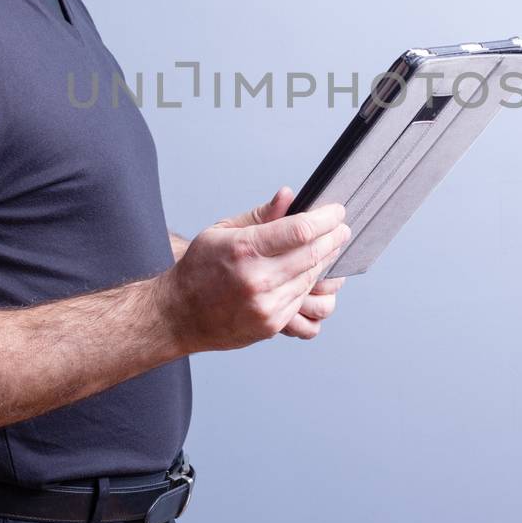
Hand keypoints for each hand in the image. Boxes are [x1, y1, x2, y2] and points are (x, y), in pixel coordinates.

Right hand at [157, 187, 349, 352]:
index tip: (337, 212)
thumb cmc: (198, 268)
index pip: (300, 230)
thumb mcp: (221, 231)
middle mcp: (258, 279)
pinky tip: (310, 274)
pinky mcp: (272, 326)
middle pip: (314, 254)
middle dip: (334, 238)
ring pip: (313, 279)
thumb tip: (289, 196)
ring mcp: (266, 306)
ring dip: (326, 262)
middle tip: (342, 229)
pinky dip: (311, 286)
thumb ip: (260, 215)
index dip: (326, 219)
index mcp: (244, 249)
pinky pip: (306, 303)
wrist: (179, 315)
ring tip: (328, 249)